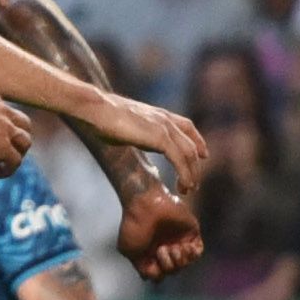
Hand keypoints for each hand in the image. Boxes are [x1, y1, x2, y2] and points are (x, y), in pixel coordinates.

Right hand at [0, 90, 32, 167]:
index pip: (4, 108)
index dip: (0, 123)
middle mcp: (2, 109)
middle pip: (23, 123)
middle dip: (18, 135)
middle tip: (6, 147)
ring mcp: (6, 128)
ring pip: (25, 141)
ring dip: (17, 152)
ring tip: (3, 163)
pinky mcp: (4, 147)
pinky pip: (15, 161)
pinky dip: (7, 170)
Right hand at [100, 95, 215, 188]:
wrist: (97, 109)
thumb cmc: (102, 116)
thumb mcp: (124, 123)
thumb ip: (134, 130)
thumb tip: (129, 136)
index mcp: (158, 114)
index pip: (186, 126)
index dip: (197, 141)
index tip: (202, 155)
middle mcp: (165, 119)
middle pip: (191, 144)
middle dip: (195, 165)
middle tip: (194, 183)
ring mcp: (164, 128)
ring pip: (189, 154)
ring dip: (191, 174)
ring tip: (189, 189)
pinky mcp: (160, 138)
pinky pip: (180, 160)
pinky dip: (185, 174)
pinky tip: (184, 186)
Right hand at [112, 167, 207, 278]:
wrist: (144, 204)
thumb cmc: (134, 226)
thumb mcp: (129, 250)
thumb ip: (141, 267)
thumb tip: (153, 278)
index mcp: (151, 255)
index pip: (159, 275)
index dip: (157, 274)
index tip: (152, 262)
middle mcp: (165, 249)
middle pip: (174, 271)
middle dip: (169, 266)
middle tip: (162, 249)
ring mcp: (178, 241)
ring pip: (185, 264)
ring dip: (180, 261)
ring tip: (173, 247)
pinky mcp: (190, 233)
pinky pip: (198, 252)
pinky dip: (193, 255)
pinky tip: (185, 248)